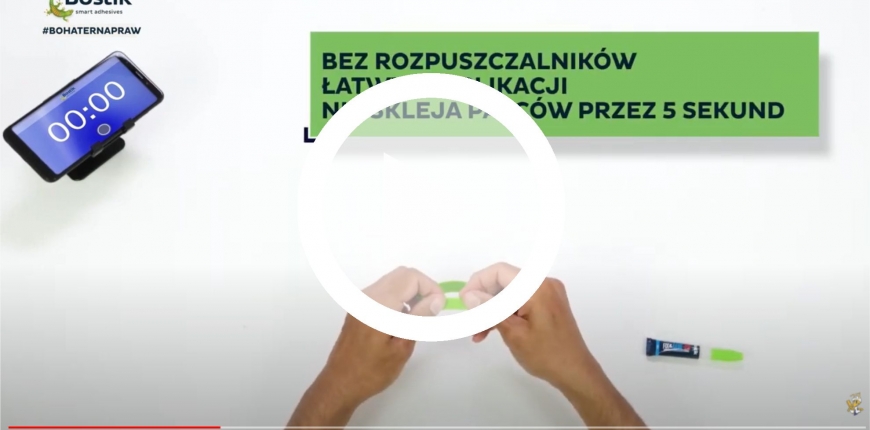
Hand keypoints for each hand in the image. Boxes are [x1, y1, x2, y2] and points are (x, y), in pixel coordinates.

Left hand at [288, 267, 440, 426]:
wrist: (341, 383)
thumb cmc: (373, 371)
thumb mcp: (402, 346)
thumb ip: (419, 318)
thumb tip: (436, 299)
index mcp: (379, 303)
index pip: (412, 277)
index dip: (431, 289)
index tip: (439, 309)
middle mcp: (368, 295)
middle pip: (403, 274)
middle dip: (422, 288)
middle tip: (431, 312)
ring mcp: (361, 301)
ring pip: (393, 282)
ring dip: (410, 293)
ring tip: (418, 318)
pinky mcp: (359, 308)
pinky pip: (384, 292)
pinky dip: (398, 299)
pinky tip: (402, 321)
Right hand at [460, 262, 591, 387]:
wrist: (575, 372)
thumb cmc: (545, 354)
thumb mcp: (512, 332)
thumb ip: (490, 309)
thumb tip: (469, 294)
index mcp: (536, 287)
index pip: (500, 272)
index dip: (477, 283)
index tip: (464, 301)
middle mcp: (543, 283)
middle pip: (504, 282)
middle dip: (484, 299)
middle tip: (470, 320)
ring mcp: (547, 293)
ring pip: (510, 294)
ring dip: (493, 310)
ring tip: (479, 333)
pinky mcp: (548, 304)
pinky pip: (520, 301)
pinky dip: (506, 313)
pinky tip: (492, 330)